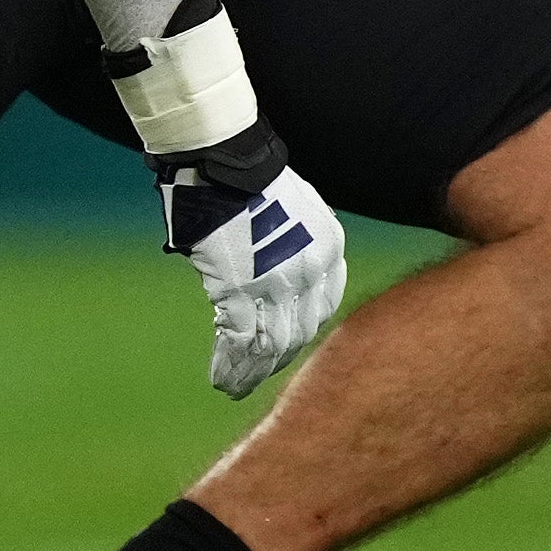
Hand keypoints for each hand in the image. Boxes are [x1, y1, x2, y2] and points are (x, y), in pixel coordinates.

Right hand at [165, 161, 344, 397]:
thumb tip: (280, 260)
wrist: (225, 162)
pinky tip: (221, 379)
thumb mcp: (296, 209)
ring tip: (235, 388)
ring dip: (252, 373)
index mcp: (329, 250)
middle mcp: (311, 272)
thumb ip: (296, 241)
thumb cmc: (248, 178)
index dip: (301, 333)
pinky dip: (230, 365)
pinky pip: (241, 341)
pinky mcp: (242, 289)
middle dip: (278, 361)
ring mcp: (278, 283)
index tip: (283, 347)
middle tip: (258, 377)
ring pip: (271, 345)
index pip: (322, 309)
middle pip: (300, 333)